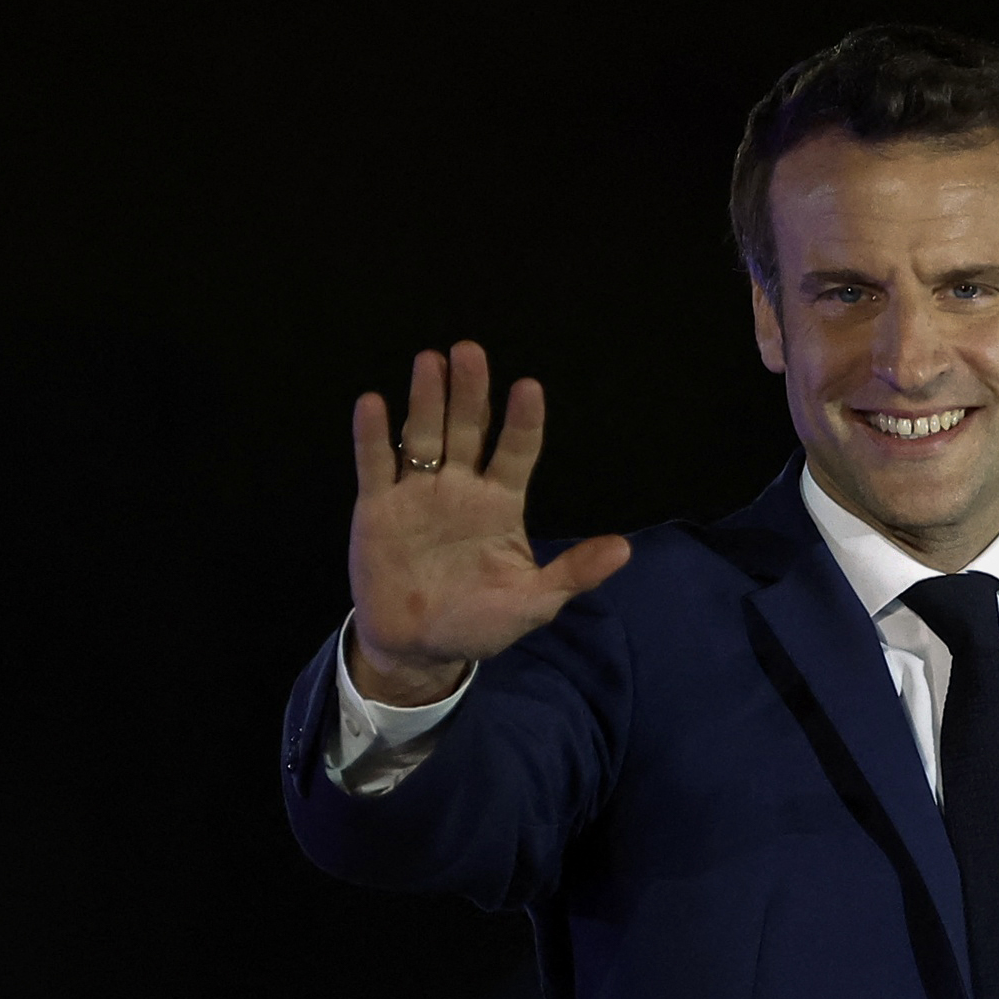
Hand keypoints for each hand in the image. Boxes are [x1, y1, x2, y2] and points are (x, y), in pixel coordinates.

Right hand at [346, 341, 629, 705]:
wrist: (419, 647)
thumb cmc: (481, 621)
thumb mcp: (534, 603)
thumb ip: (573, 573)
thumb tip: (626, 549)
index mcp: (501, 503)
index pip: (516, 451)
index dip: (522, 422)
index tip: (529, 388)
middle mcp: (461, 487)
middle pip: (467, 429)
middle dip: (468, 392)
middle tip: (470, 350)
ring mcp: (418, 493)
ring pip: (423, 436)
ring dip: (425, 400)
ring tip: (429, 361)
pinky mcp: (378, 507)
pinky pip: (375, 464)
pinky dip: (372, 436)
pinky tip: (373, 403)